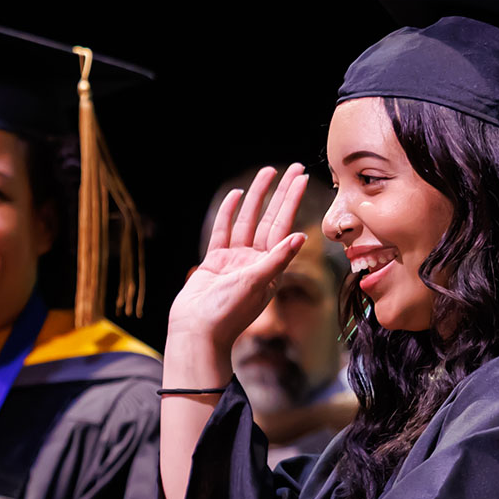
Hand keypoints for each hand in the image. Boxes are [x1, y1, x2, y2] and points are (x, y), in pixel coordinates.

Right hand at [164, 164, 309, 387]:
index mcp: (270, 269)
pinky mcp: (215, 262)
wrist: (196, 330)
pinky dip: (229, 213)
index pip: (284, 227)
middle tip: (292, 167)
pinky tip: (236, 195)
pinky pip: (224, 232)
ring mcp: (235, 261)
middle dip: (281, 193)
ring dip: (257, 197)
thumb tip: (299, 237)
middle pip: (270, 219)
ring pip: (247, 221)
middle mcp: (256, 262)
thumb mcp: (255, 284)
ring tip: (267, 173)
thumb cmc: (227, 313)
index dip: (293, 202)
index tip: (302, 179)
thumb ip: (276, 259)